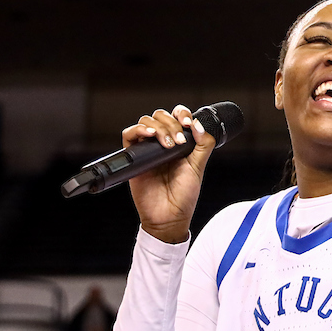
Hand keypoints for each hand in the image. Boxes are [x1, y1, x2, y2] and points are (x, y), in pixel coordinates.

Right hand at [121, 105, 215, 243]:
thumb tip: (198, 124)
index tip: (188, 124)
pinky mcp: (133, 157)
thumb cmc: (184, 196)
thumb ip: (203, 145)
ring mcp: (147, 149)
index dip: (182, 114)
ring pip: (146, 122)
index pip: (177, 117)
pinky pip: (129, 135)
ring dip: (159, 128)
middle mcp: (162, 143)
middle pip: (161, 116)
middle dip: (172, 124)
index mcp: (178, 143)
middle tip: (179, 142)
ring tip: (168, 145)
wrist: (169, 216)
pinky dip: (138, 130)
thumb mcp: (198, 167)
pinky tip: (150, 136)